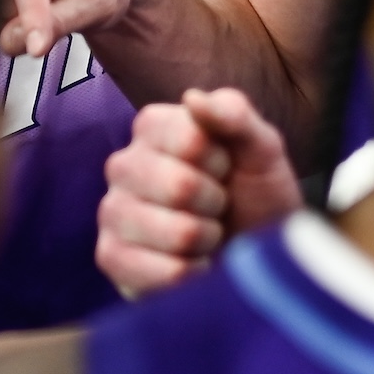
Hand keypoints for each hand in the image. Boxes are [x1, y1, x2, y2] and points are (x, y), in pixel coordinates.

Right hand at [0, 0, 144, 59]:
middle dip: (20, 14)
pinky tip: (28, 15)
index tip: (37, 45)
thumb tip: (15, 41)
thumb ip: (58, 20)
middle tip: (56, 19)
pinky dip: (4, 27)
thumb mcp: (97, 0)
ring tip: (49, 10)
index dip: (28, 8)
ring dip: (13, 23)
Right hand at [96, 88, 301, 296]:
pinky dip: (192, 275)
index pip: (189, 139)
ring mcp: (112, 213)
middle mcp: (122, 165)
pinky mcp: (111, 258)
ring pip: (174, 232)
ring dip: (206, 241)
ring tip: (205, 236)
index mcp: (152, 127)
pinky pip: (158, 273)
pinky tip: (193, 266)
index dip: (220, 160)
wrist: (256, 253)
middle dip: (215, 204)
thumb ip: (235, 115)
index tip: (224, 168)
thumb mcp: (262, 149)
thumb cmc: (255, 195)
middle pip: (179, 187)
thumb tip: (193, 98)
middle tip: (216, 206)